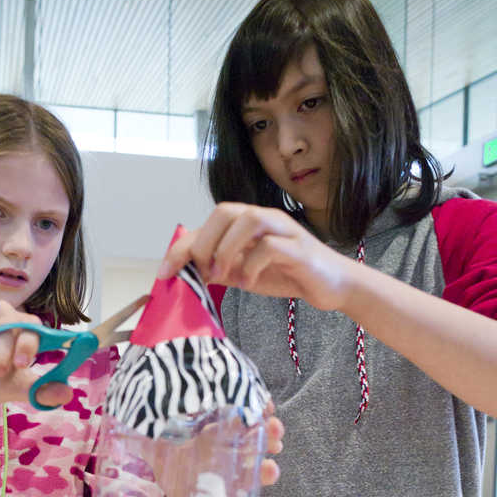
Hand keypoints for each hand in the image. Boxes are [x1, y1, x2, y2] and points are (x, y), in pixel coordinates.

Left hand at [154, 402, 283, 496]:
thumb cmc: (175, 473)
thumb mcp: (159, 456)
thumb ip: (144, 444)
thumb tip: (117, 433)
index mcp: (216, 439)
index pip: (240, 419)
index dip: (256, 411)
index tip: (266, 407)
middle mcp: (233, 456)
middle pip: (258, 441)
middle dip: (270, 435)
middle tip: (276, 432)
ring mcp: (240, 480)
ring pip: (261, 471)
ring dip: (268, 470)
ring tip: (270, 469)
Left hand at [158, 203, 352, 311]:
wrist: (331, 285)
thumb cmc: (286, 274)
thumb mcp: (243, 272)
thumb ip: (217, 267)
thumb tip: (184, 273)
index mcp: (247, 223)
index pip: (207, 223)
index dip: (182, 247)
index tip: (165, 273)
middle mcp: (264, 219)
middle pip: (225, 211)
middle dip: (204, 243)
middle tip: (201, 272)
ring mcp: (284, 230)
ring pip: (249, 220)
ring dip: (227, 250)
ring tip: (223, 276)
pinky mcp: (299, 248)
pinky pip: (270, 247)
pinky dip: (252, 266)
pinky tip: (248, 282)